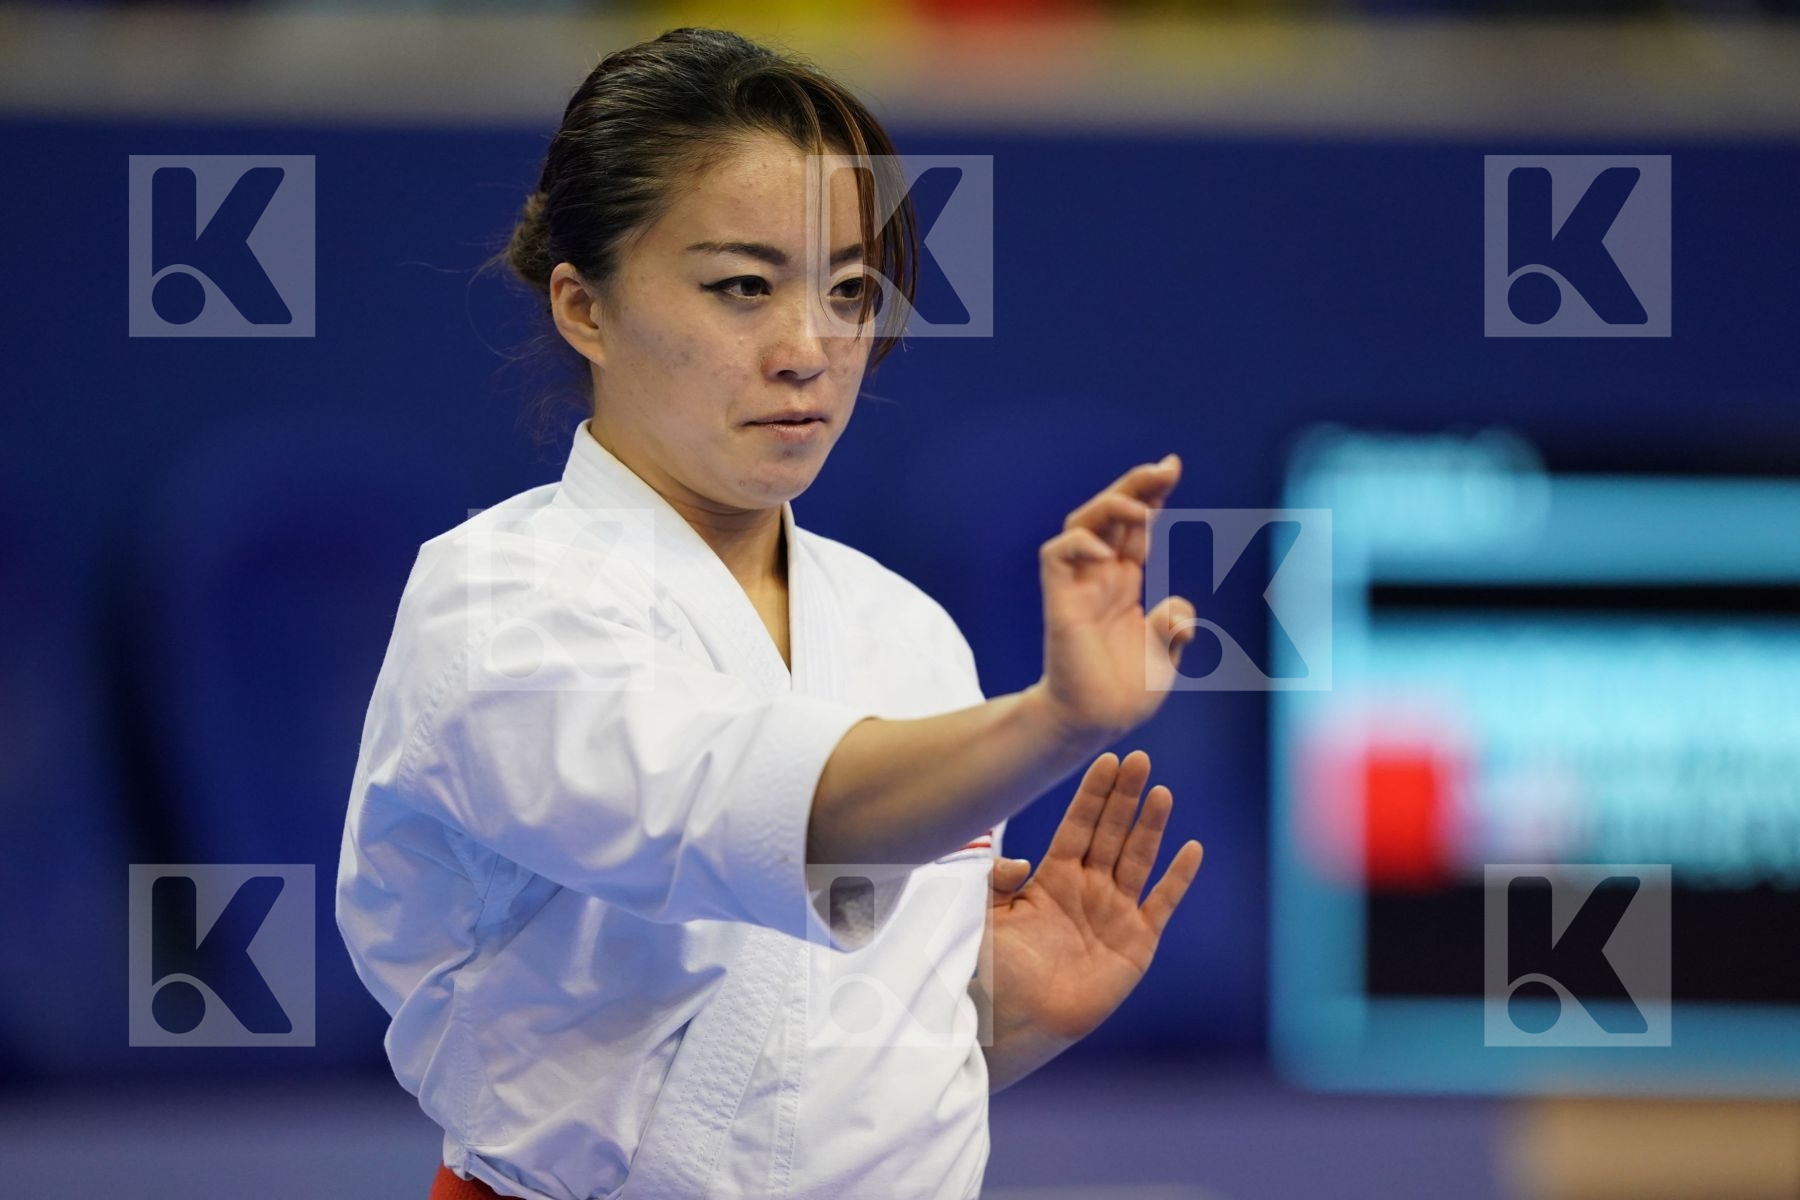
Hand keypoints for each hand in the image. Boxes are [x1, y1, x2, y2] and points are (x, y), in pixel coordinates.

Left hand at [985, 749, 1202, 1045]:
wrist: (1015, 1023)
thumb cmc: (994, 972)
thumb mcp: (982, 915)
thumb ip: (993, 880)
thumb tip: (1020, 861)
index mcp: (1052, 878)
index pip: (1078, 824)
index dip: (1093, 794)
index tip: (1107, 760)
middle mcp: (1087, 890)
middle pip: (1111, 833)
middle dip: (1125, 797)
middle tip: (1140, 759)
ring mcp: (1115, 914)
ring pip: (1137, 859)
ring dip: (1151, 826)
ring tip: (1161, 792)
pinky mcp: (1136, 944)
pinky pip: (1161, 904)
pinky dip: (1178, 878)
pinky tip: (1191, 848)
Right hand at [1035, 455, 1197, 739]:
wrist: (1098, 721)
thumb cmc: (1127, 692)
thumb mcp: (1166, 655)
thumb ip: (1174, 626)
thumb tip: (1180, 609)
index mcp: (1125, 582)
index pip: (1135, 526)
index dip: (1151, 494)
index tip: (1172, 468)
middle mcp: (1101, 576)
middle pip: (1109, 513)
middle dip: (1135, 485)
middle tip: (1166, 468)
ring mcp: (1079, 585)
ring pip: (1080, 523)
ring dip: (1109, 506)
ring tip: (1140, 509)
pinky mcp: (1060, 601)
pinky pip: (1057, 555)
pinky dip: (1079, 544)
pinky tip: (1106, 554)